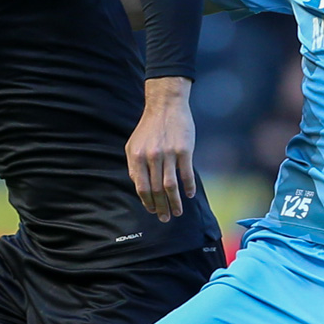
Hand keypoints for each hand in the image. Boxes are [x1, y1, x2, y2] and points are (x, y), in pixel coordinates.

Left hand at [127, 77, 196, 222]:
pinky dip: (188, 187)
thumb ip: (135, 166)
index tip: (153, 211)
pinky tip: (189, 195)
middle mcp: (152, 157)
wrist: (166, 105)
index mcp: (137, 157)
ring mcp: (168, 154)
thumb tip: (139, 187)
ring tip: (178, 212)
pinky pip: (186, 174)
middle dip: (161, 207)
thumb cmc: (149, 127)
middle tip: (165, 218)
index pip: (142, 187)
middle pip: (157, 190)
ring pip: (171, 186)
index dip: (147, 202)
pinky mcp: (184, 150)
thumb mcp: (134, 145)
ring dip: (175, 202)